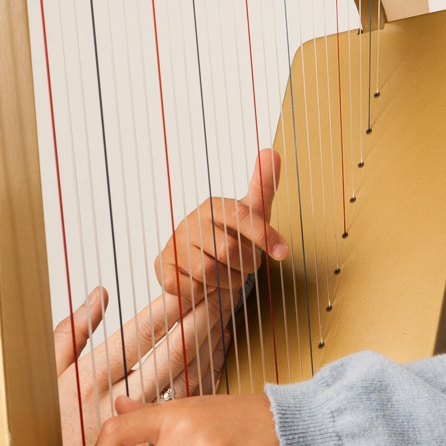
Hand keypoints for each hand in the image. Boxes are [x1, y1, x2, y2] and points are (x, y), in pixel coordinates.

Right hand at [156, 150, 288, 310]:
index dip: (264, 236)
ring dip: (225, 282)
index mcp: (215, 206)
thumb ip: (264, 185)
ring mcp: (175, 243)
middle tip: (244, 266)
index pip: (243, 216)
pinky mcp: (162, 266)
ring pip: (208, 272)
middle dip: (244, 266)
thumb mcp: (252, 213)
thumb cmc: (229, 237)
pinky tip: (205, 284)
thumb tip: (272, 152)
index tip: (284, 253)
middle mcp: (192, 221)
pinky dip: (202, 293)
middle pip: (228, 251)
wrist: (200, 261)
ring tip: (225, 275)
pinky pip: (188, 288)